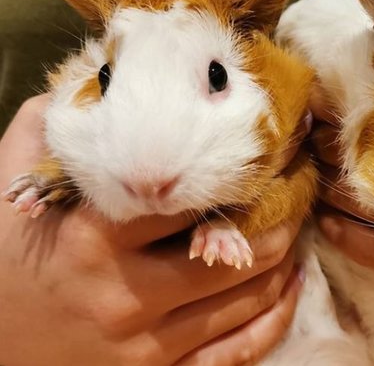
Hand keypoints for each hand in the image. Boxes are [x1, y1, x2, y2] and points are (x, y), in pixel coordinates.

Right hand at [0, 96, 304, 365]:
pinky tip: (292, 284)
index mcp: (93, 238)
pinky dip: (276, 315)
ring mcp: (146, 345)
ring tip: (298, 222)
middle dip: (283, 210)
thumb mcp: (9, 185)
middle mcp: (125, 294)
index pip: (194, 195)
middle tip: (300, 183)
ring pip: (248, 297)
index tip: (275, 147)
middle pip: (239, 248)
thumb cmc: (3, 259)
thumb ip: (50, 129)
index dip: (244, 167)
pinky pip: (239, 351)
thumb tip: (99, 78)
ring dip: (287, 255)